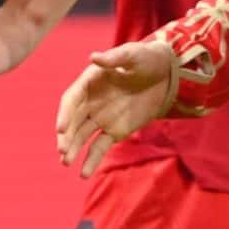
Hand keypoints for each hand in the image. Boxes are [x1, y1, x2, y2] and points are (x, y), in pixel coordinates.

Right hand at [56, 40, 175, 176]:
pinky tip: (83, 173)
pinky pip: (98, 147)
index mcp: (89, 82)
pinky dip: (91, 160)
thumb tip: (93, 57)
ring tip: (65, 162)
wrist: (167, 76)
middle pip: (72, 121)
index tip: (61, 129)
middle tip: (62, 151)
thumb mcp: (133, 55)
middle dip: (66, 136)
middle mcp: (90, 101)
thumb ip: (114, 58)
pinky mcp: (114, 131)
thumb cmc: (147, 59)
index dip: (64, 114)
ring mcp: (101, 118)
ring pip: (81, 136)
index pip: (71, 100)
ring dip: (72, 149)